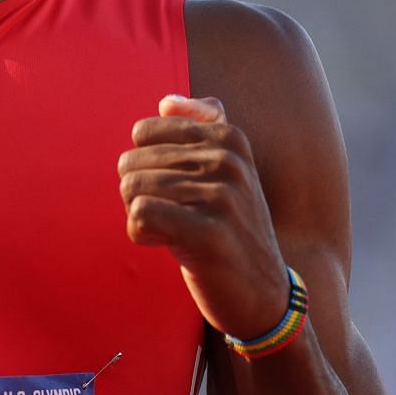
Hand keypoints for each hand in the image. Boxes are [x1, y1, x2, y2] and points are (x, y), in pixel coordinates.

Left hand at [119, 94, 288, 340]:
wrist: (263, 293)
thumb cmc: (231, 229)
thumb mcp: (227, 173)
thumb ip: (202, 128)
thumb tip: (167, 101)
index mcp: (228, 137)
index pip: (143, 132)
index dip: (145, 166)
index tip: (172, 191)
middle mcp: (227, 160)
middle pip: (132, 162)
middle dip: (138, 194)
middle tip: (171, 218)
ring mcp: (221, 196)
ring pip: (132, 189)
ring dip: (140, 217)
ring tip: (172, 232)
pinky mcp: (208, 233)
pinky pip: (139, 214)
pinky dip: (141, 234)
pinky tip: (167, 245)